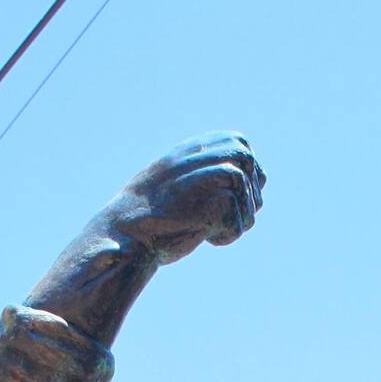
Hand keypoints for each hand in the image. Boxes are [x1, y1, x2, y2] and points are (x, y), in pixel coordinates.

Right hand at [110, 133, 264, 264]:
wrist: (127, 234)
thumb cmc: (150, 217)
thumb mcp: (177, 187)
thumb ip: (204, 175)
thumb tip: (253, 178)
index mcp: (189, 150)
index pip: (238, 142)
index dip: (249, 170)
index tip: (239, 196)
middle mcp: (197, 157)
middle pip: (247, 160)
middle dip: (250, 191)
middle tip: (234, 216)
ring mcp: (203, 177)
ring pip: (247, 190)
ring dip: (241, 218)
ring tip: (215, 230)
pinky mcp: (210, 202)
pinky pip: (238, 219)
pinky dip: (229, 235)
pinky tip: (207, 239)